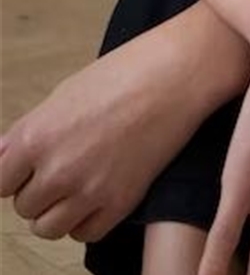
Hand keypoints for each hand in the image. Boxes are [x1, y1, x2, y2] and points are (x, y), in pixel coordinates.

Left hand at [0, 27, 215, 242]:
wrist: (176, 73)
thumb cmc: (123, 73)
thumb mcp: (63, 95)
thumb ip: (30, 133)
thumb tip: (4, 161)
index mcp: (36, 136)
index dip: (13, 175)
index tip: (25, 170)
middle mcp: (57, 169)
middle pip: (25, 207)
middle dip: (39, 189)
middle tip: (64, 164)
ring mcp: (89, 190)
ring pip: (49, 227)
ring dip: (58, 209)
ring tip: (79, 182)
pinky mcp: (120, 203)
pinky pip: (85, 233)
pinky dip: (86, 219)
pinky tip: (98, 193)